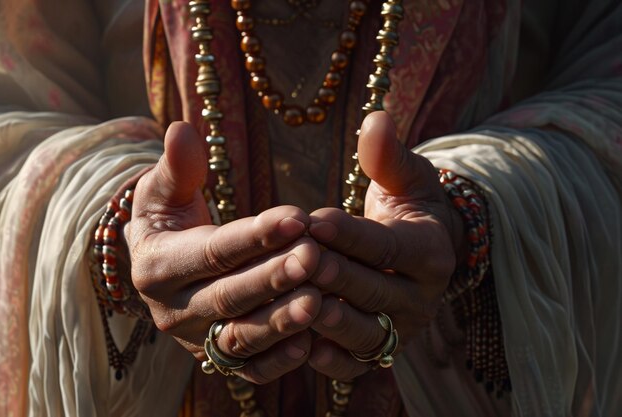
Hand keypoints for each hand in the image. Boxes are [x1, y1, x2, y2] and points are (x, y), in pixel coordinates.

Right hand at [126, 122, 321, 383]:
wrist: (167, 267)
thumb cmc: (171, 219)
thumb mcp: (165, 190)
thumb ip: (177, 166)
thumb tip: (182, 129)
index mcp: (158, 265)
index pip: (211, 251)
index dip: (253, 236)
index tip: (296, 217)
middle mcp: (173, 310)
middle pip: (228, 296)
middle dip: (272, 278)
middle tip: (315, 258)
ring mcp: (197, 339)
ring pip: (240, 336)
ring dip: (280, 322)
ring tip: (319, 301)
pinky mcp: (220, 358)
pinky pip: (249, 367)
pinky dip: (278, 360)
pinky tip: (311, 342)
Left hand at [307, 111, 464, 379]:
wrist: (416, 253)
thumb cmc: (406, 208)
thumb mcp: (405, 178)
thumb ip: (388, 155)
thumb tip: (376, 118)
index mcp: (431, 254)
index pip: (387, 246)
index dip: (351, 234)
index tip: (312, 219)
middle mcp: (421, 298)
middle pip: (373, 290)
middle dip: (334, 276)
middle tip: (296, 261)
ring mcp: (401, 330)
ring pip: (365, 331)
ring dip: (329, 322)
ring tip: (294, 306)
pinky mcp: (380, 352)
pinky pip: (355, 363)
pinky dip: (330, 359)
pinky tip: (301, 348)